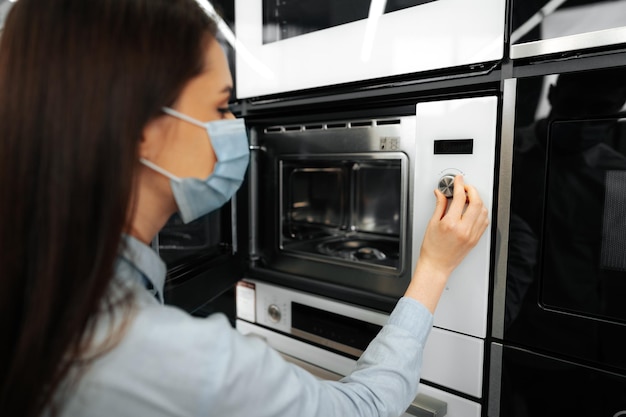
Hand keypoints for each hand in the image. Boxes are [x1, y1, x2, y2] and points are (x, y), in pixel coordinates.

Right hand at [404, 175, 488, 312]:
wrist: (437, 265)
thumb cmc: (432, 248)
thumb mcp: (432, 224)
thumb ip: (439, 206)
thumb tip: (441, 194)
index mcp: (451, 224)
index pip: (460, 197)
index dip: (459, 184)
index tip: (458, 180)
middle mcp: (464, 229)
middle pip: (476, 202)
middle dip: (472, 190)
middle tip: (465, 187)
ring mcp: (472, 235)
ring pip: (483, 211)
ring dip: (478, 201)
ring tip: (469, 198)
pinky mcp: (476, 239)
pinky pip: (484, 221)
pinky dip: (481, 213)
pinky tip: (474, 211)